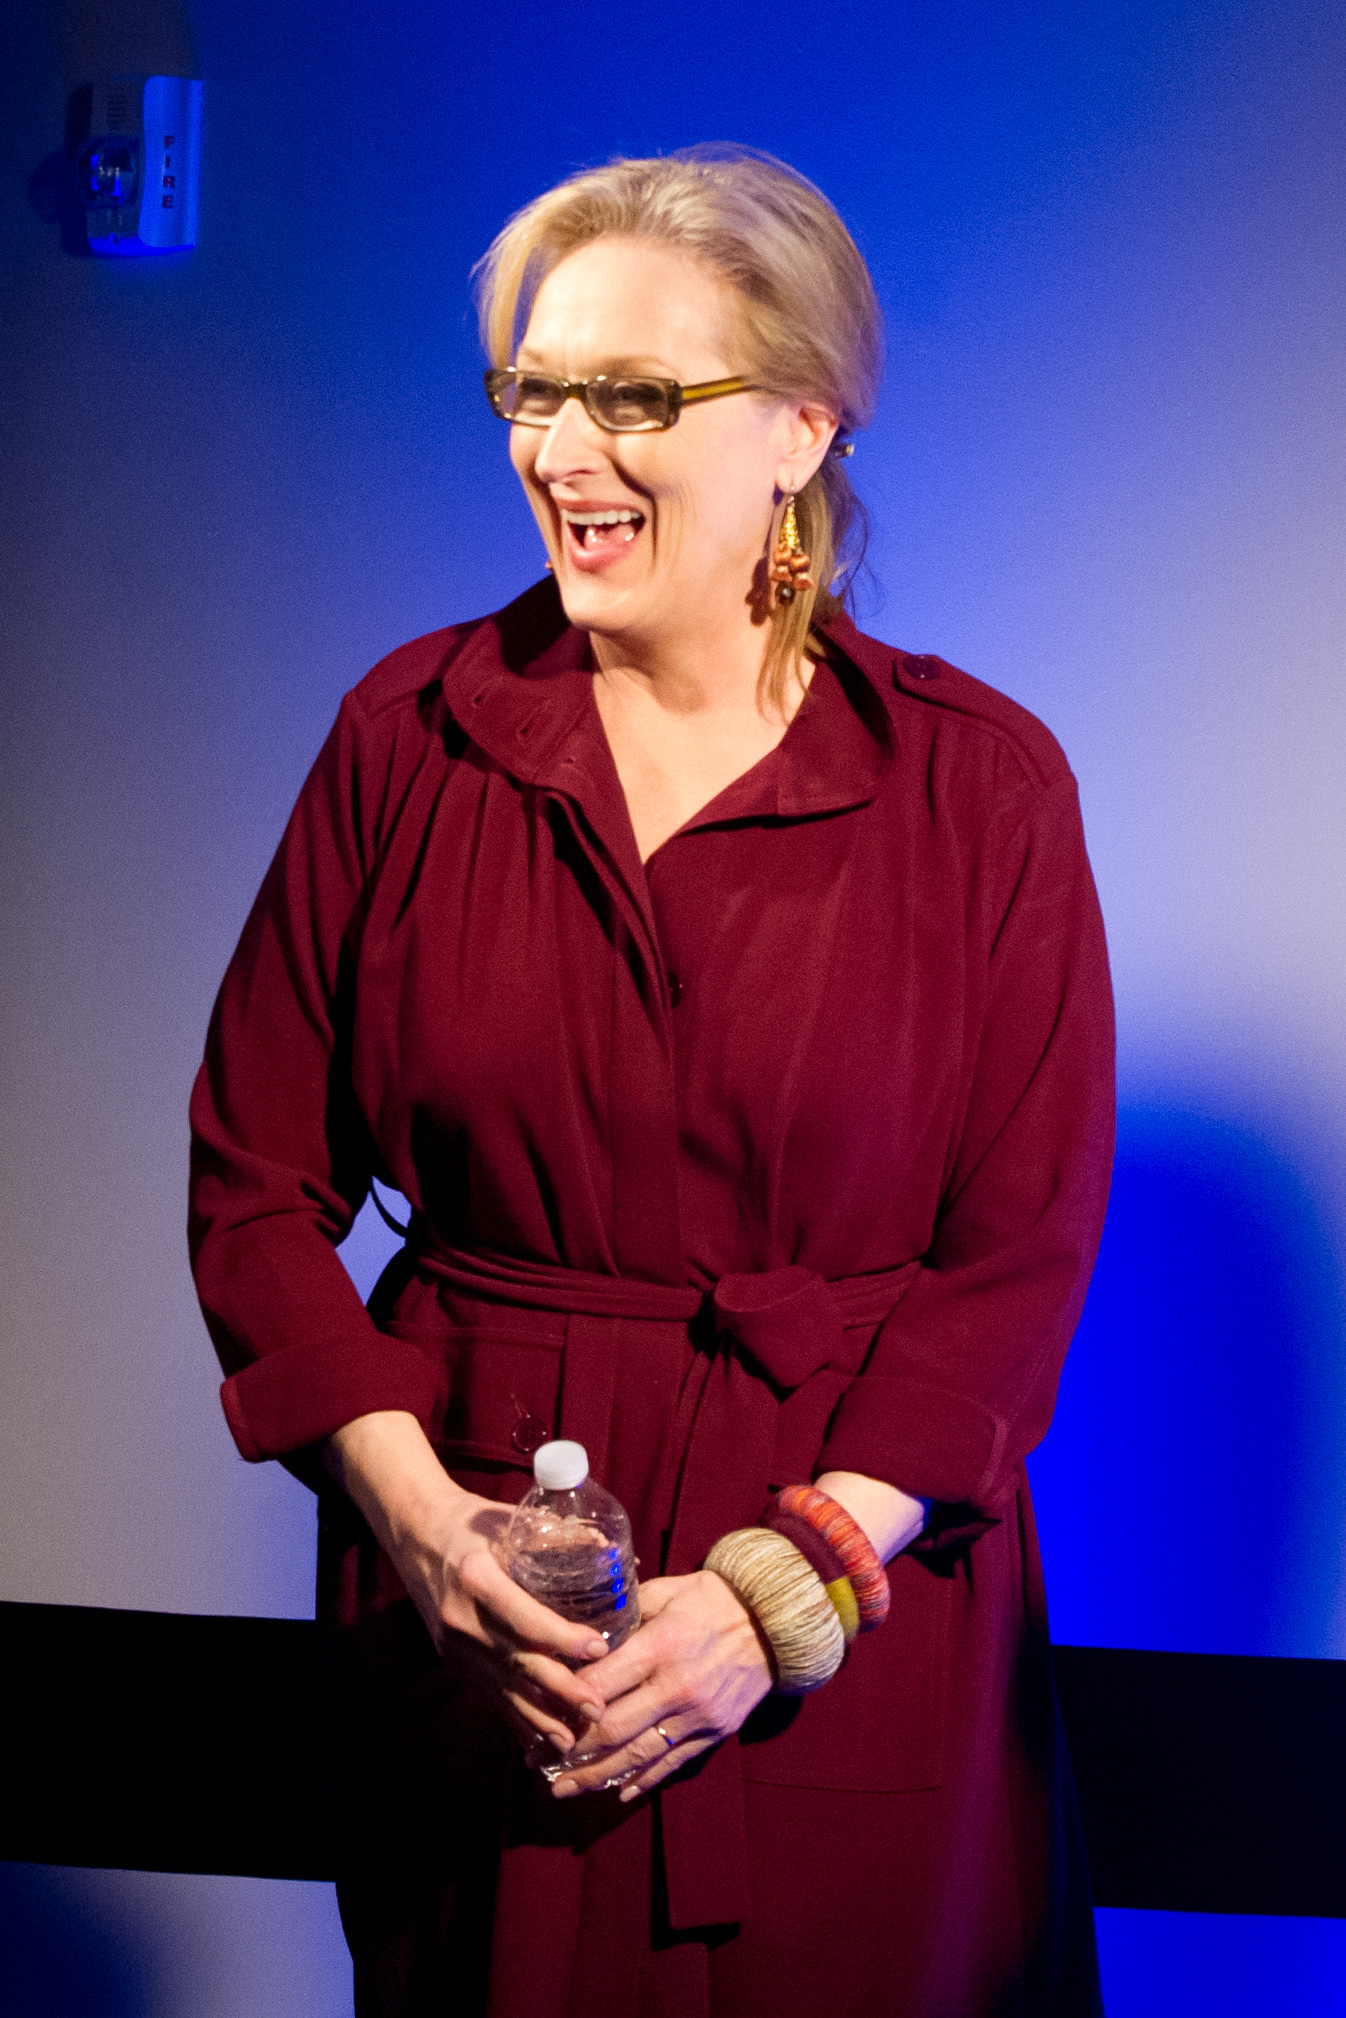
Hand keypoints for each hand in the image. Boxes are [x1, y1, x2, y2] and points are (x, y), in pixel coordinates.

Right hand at [323, 1411, 608, 1754]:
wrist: (416, 1532)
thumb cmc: (471, 1522)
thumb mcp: (509, 1519)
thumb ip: (559, 1536)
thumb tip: (614, 1551)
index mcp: (477, 1577)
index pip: (525, 1618)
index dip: (563, 1639)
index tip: (599, 1648)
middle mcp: (462, 1617)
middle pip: (517, 1661)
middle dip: (560, 1690)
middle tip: (597, 1709)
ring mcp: (454, 1643)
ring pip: (502, 1688)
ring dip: (538, 1717)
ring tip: (572, 1741)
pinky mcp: (452, 1658)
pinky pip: (488, 1693)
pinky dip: (514, 1718)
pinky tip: (538, 1739)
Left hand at [546, 1569, 772, 1801]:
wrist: (776, 1620)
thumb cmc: (714, 1597)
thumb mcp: (667, 1591)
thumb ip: (625, 1611)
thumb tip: (584, 1630)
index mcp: (659, 1646)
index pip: (600, 1684)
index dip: (564, 1702)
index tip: (537, 1712)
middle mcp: (676, 1687)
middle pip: (613, 1729)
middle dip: (572, 1751)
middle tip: (539, 1764)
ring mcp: (698, 1715)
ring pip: (639, 1755)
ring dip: (598, 1776)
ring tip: (566, 1789)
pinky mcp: (715, 1731)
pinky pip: (673, 1763)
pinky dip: (644, 1780)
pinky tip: (618, 1792)